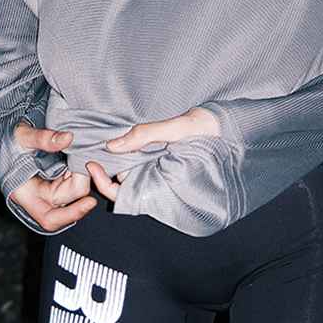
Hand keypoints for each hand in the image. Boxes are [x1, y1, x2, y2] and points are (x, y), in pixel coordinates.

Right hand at [9, 125, 96, 231]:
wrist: (4, 138)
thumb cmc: (6, 142)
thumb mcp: (21, 137)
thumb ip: (42, 138)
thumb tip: (68, 138)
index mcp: (26, 196)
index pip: (50, 218)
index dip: (71, 214)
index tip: (90, 202)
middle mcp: (40, 196)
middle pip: (70, 198)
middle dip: (79, 177)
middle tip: (78, 153)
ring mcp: (50, 188)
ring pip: (76, 187)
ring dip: (79, 170)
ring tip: (72, 150)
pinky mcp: (58, 179)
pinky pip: (74, 178)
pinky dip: (78, 166)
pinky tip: (74, 153)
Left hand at [86, 108, 220, 203]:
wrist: (231, 128)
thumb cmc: (209, 130)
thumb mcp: (177, 128)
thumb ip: (145, 135)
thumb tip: (112, 145)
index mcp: (164, 182)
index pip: (125, 194)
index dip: (105, 183)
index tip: (91, 165)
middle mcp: (162, 183)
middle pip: (125, 184)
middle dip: (109, 169)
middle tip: (94, 149)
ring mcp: (163, 175)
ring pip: (133, 173)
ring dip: (120, 161)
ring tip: (106, 144)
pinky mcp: (165, 166)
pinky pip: (142, 166)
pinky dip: (131, 156)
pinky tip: (125, 144)